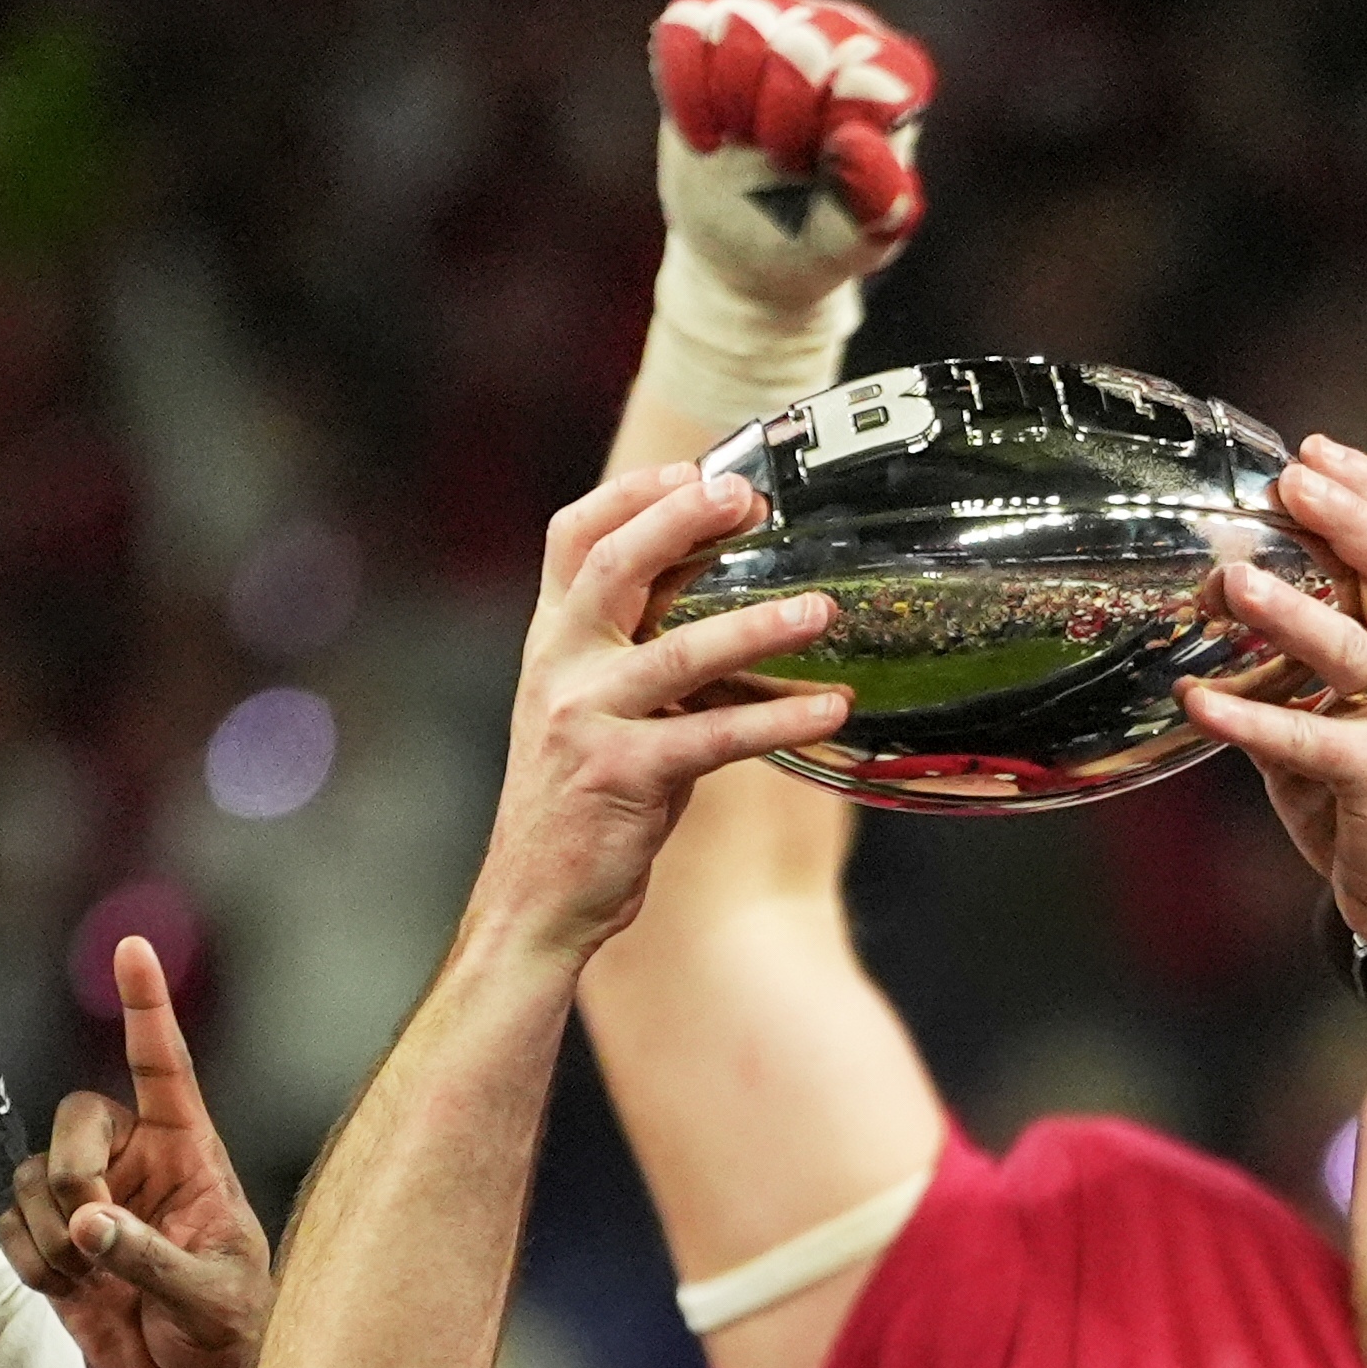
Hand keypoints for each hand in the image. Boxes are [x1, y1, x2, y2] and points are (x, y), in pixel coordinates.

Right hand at [0, 938, 270, 1367]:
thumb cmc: (227, 1327)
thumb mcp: (211, 1295)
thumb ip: (152, 1259)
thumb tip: (87, 1226)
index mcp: (190, 1152)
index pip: (164, 1065)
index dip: (146, 1006)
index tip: (133, 948)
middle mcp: (134, 1160)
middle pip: (74, 1120)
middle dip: (72, 1174)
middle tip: (92, 1231)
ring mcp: (89, 1196)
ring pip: (32, 1176)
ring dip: (50, 1235)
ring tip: (91, 1280)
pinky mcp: (51, 1236)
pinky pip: (10, 1224)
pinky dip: (30, 1262)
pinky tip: (71, 1290)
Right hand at [468, 468, 852, 949]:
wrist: (536, 898)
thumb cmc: (581, 801)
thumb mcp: (597, 707)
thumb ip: (642, 651)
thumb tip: (725, 599)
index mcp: (552, 641)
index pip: (573, 537)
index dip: (631, 493)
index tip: (694, 469)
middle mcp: (560, 666)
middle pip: (615, 565)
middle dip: (683, 520)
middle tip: (750, 501)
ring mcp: (586, 718)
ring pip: (678, 650)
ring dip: (757, 625)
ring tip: (822, 611)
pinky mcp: (623, 775)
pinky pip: (714, 735)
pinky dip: (779, 718)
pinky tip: (830, 708)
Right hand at [650, 0, 931, 301]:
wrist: (747, 252)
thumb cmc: (816, 239)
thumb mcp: (855, 243)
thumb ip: (875, 200)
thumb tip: (856, 138)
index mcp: (892, 78)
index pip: (868, 72)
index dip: (825, 125)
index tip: (806, 168)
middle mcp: (839, 34)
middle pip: (802, 41)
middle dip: (778, 116)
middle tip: (777, 159)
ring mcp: (775, 21)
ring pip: (740, 22)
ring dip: (730, 99)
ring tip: (739, 141)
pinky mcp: (714, 30)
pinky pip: (686, 26)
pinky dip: (684, 85)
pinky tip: (702, 132)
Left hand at [1183, 438, 1366, 960]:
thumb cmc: (1365, 808)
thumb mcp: (1322, 727)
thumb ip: (1282, 680)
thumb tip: (1203, 635)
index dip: (1362, 489)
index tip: (1309, 448)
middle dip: (1343, 513)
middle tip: (1288, 478)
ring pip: (1349, 644)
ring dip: (1288, 609)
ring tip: (1232, 580)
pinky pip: (1308, 738)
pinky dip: (1248, 718)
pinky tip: (1197, 701)